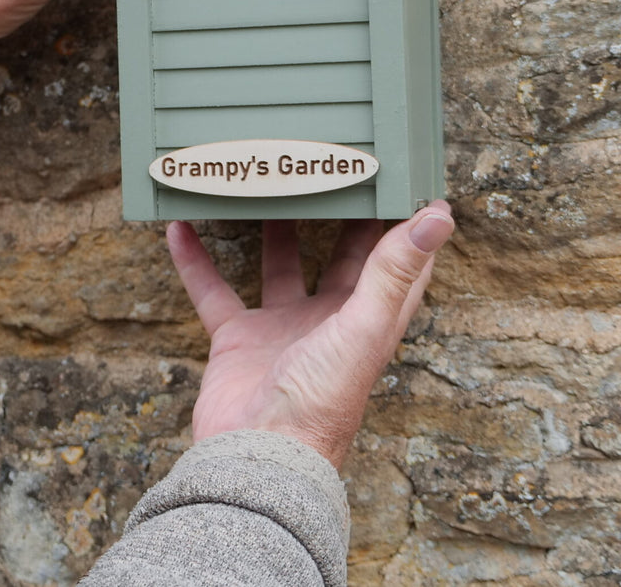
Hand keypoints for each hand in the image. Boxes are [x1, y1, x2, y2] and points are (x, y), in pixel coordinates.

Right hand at [167, 203, 453, 467]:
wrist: (257, 455)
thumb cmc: (322, 400)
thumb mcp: (364, 325)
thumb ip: (395, 269)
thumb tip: (440, 215)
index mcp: (371, 320)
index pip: (399, 264)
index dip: (406, 224)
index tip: (405, 176)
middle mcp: (330, 322)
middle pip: (340, 257)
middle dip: (337, 215)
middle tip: (331, 165)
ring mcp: (282, 330)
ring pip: (279, 265)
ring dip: (272, 228)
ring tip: (264, 183)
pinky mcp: (237, 340)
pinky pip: (213, 291)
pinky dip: (195, 260)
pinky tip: (180, 227)